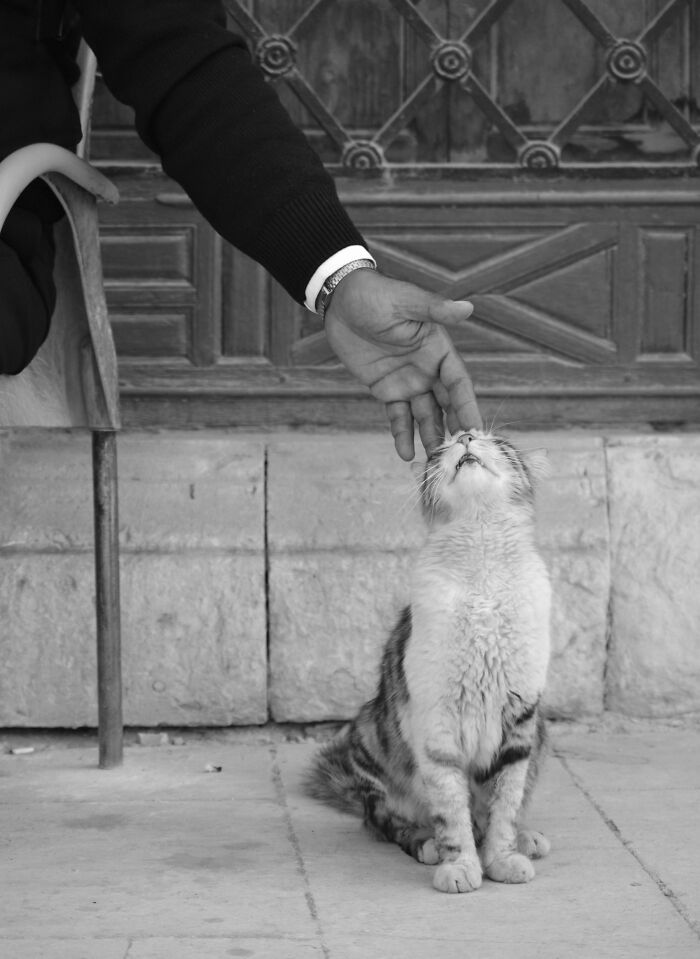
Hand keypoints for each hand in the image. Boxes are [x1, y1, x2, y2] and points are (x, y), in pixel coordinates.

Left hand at [324, 268, 481, 459]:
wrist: (341, 300)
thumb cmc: (377, 295)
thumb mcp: (406, 301)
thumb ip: (435, 309)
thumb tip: (467, 307)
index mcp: (438, 349)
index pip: (458, 383)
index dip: (467, 406)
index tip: (475, 429)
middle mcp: (428, 369)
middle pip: (445, 405)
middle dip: (452, 429)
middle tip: (457, 456)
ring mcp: (408, 382)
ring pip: (424, 416)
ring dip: (430, 437)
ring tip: (434, 463)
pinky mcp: (386, 389)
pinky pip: (397, 417)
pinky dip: (401, 435)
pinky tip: (405, 454)